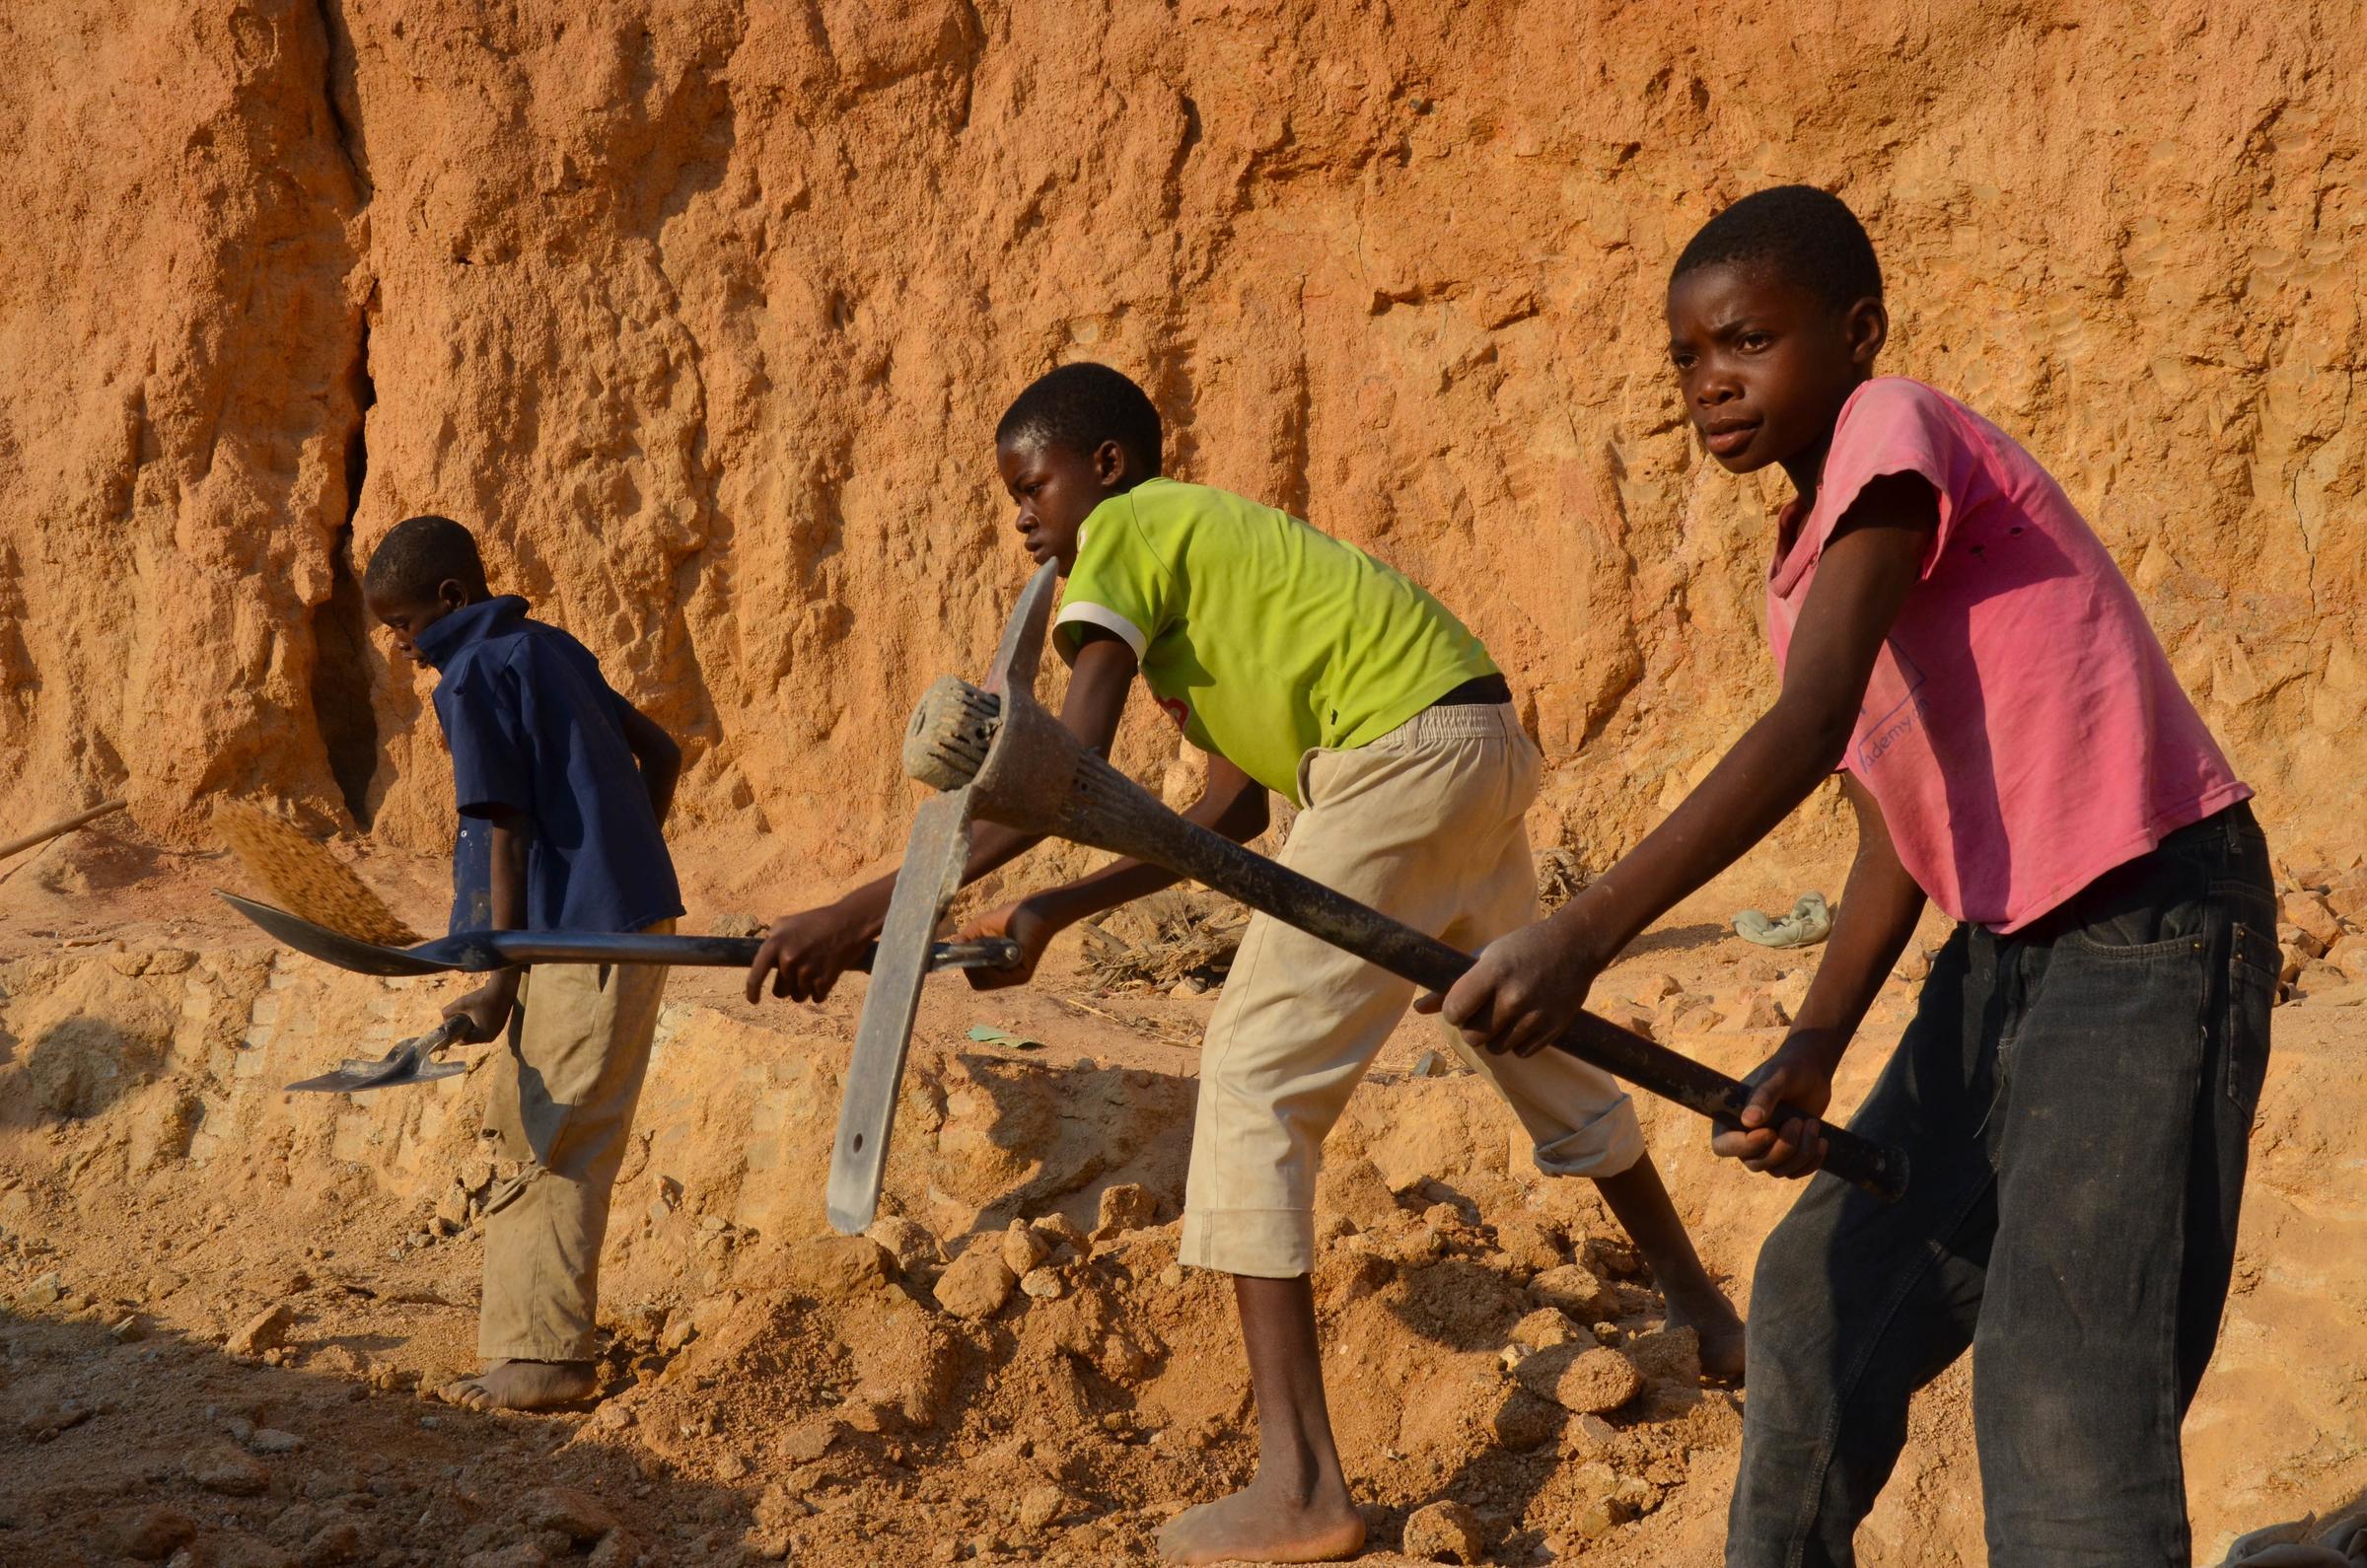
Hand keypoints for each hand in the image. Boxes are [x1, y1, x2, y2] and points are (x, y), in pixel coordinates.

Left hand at [443, 974, 519, 1043]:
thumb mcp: (462, 1003)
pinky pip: (485, 1027)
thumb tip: (443, 1018)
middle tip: (462, 1015)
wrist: (503, 987)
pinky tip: (479, 1010)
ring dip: (472, 1024)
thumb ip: (448, 1012)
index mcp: (483, 1037)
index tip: (452, 1021)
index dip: (455, 1032)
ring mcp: (497, 1031)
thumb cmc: (482, 997)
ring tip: (471, 1011)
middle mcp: (491, 1037)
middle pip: (470, 1036)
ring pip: (478, 1031)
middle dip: (464, 1027)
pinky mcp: (500, 1024)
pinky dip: (480, 1021)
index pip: (462, 1041)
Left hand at [745, 902, 874, 1004]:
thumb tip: (761, 956)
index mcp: (775, 944)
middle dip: (788, 986)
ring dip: (805, 989)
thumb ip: (772, 938)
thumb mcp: (788, 922)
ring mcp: (806, 971)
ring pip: (798, 996)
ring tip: (816, 970)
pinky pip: (816, 998)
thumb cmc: (818, 921)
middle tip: (802, 971)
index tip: (754, 1000)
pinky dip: (821, 991)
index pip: (756, 976)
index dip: (752, 992)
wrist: (850, 922)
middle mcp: (788, 959)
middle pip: (780, 991)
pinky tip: (827, 975)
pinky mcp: (824, 981)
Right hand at [954, 900, 1055, 990]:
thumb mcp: (980, 927)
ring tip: (978, 948)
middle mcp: (1008, 975)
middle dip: (969, 967)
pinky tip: (986, 953)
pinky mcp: (1023, 974)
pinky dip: (985, 967)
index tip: (964, 951)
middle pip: (978, 983)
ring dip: (975, 966)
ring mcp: (1016, 977)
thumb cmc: (1011, 915)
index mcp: (999, 966)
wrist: (1035, 908)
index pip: (977, 977)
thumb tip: (950, 952)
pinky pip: (996, 979)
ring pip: (984, 982)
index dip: (967, 966)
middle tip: (971, 949)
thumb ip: (965, 940)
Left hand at [1415, 904, 1613, 1056]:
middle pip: (1472, 1037)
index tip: (1461, 1004)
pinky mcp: (1553, 1030)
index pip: (1454, 1012)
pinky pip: (1520, 1053)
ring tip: (1505, 1014)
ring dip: (1494, 1036)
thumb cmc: (1523, 948)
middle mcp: (1514, 997)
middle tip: (1482, 1011)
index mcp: (1493, 972)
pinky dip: (1517, 1042)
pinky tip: (1523, 1020)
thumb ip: (1453, 986)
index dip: (1453, 1011)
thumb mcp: (1486, 956)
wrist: (1575, 945)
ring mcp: (1535, 1016)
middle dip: (1471, 1027)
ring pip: (1495, 1048)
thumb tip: (1418, 1009)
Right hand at [1709, 1033, 1842, 1178]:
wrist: (1811, 1074)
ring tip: (1813, 1124)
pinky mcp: (1787, 1156)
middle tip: (1798, 1121)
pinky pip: (1795, 1173)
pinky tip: (1822, 1141)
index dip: (1744, 1146)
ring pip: (1777, 1171)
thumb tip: (1748, 1121)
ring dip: (1800, 1152)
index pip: (1723, 1146)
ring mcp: (1766, 1150)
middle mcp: (1744, 1139)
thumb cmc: (1789, 1069)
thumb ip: (1763, 1096)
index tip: (1770, 1132)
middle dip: (1782, 1148)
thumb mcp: (1778, 1077)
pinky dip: (1811, 1162)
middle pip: (1754, 1164)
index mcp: (1730, 1118)